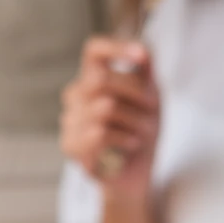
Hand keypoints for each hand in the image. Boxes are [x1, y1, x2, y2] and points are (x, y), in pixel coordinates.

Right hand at [60, 36, 160, 194]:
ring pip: (105, 107)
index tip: (143, 57)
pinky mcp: (70, 145)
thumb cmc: (140, 132)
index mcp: (92, 78)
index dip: (117, 49)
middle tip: (154, 110)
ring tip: (143, 133)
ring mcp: (69, 120)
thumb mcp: (151, 99)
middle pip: (103, 80)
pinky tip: (132, 144)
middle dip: (137, 94)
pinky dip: (124, 138)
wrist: (137, 173)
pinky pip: (99, 132)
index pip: (94, 51)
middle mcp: (75, 96)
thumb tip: (143, 51)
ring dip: (136, 121)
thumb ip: (146, 73)